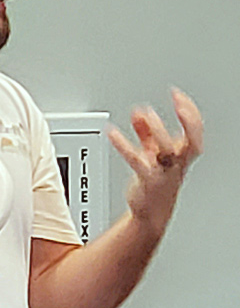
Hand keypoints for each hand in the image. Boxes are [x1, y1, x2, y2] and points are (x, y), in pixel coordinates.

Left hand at [107, 88, 203, 236]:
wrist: (151, 212)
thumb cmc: (154, 181)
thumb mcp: (152, 153)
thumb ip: (146, 132)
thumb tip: (139, 112)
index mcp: (182, 155)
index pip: (195, 132)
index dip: (190, 112)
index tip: (177, 94)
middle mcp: (176, 163)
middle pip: (192, 142)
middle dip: (189, 120)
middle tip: (176, 100)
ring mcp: (164, 172)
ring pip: (167, 151)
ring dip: (157, 130)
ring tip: (141, 112)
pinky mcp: (148, 180)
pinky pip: (137, 160)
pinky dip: (123, 144)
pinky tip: (112, 132)